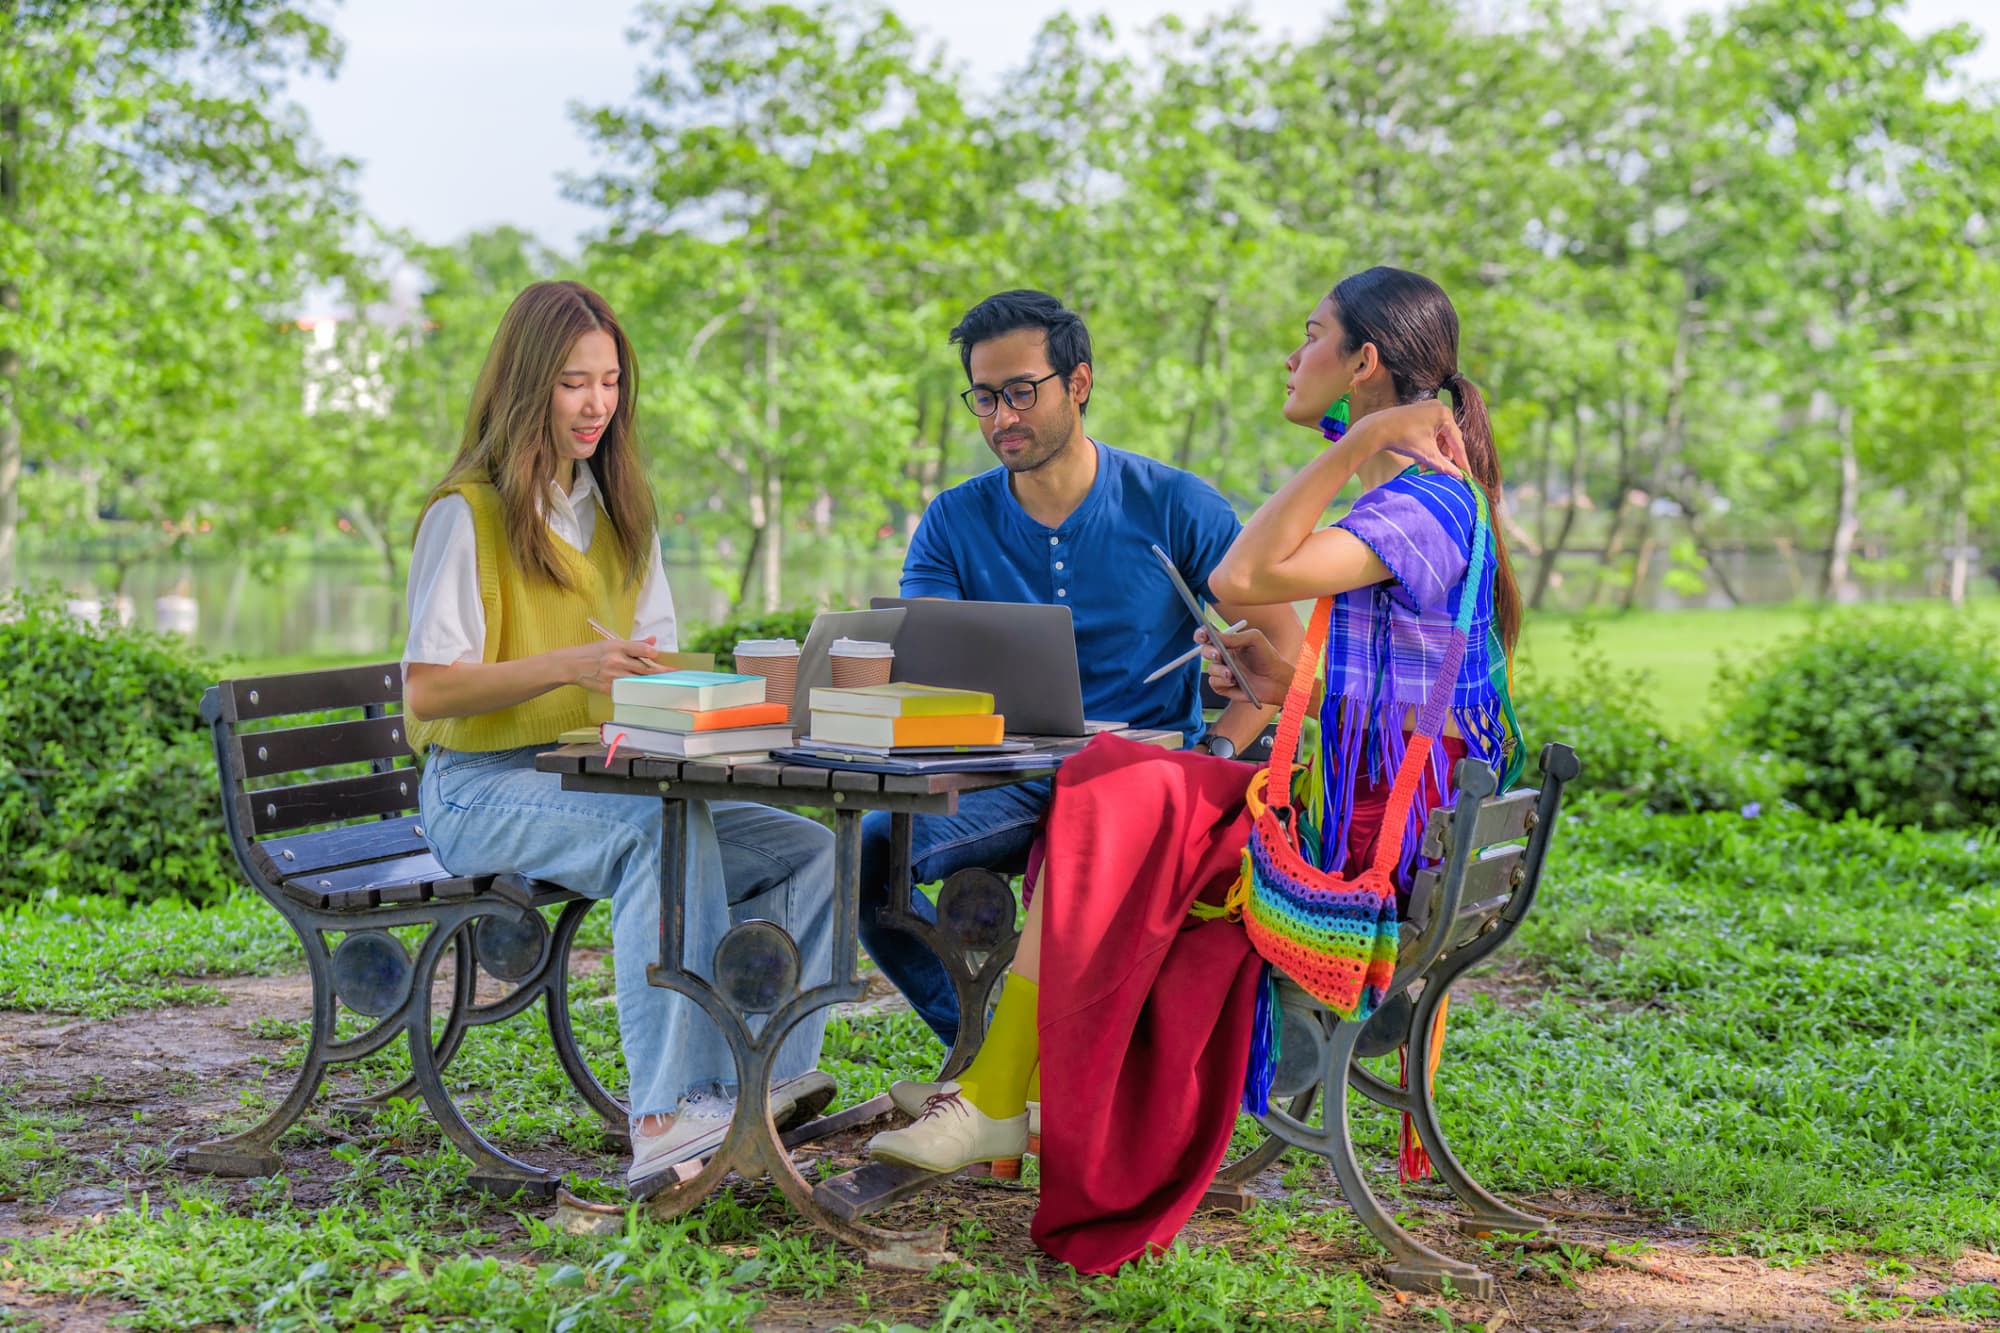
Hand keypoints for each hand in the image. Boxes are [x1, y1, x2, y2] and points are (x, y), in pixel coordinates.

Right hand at [554, 637, 659, 693]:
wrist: (572, 666)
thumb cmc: (593, 653)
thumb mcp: (612, 643)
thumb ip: (635, 644)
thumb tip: (653, 640)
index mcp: (618, 647)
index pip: (642, 650)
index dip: (653, 654)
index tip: (660, 657)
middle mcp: (616, 661)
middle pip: (645, 668)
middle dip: (661, 671)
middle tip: (674, 673)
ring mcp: (613, 676)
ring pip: (639, 681)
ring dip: (653, 682)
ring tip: (665, 683)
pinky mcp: (609, 689)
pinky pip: (628, 691)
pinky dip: (639, 691)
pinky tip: (648, 691)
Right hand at [1197, 626, 1294, 703]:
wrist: (1276, 679)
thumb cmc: (1267, 656)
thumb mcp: (1254, 639)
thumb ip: (1234, 637)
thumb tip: (1215, 636)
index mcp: (1227, 642)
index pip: (1208, 636)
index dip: (1201, 634)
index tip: (1203, 634)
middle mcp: (1222, 657)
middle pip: (1204, 651)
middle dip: (1208, 652)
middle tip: (1218, 654)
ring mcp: (1222, 672)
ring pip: (1210, 669)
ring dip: (1219, 670)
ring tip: (1232, 673)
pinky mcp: (1223, 686)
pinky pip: (1213, 683)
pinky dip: (1222, 681)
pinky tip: (1234, 681)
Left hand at [1347, 400, 1468, 477]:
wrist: (1376, 429)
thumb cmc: (1402, 438)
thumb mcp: (1426, 454)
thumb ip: (1444, 466)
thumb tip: (1459, 477)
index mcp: (1444, 415)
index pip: (1457, 443)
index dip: (1462, 461)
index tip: (1467, 475)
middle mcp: (1439, 408)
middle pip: (1448, 439)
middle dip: (1443, 456)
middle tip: (1440, 470)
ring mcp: (1429, 408)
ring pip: (1438, 436)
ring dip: (1434, 452)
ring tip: (1425, 466)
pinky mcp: (1420, 412)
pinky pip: (1430, 431)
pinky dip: (1427, 444)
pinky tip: (1420, 458)